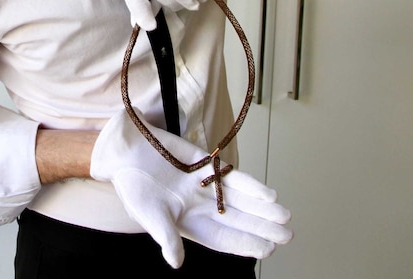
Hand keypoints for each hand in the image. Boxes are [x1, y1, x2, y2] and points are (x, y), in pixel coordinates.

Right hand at [90, 109, 291, 268]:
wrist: (124, 150)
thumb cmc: (132, 186)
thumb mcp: (147, 214)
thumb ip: (165, 236)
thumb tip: (177, 262)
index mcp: (188, 222)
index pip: (222, 238)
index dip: (244, 244)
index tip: (267, 250)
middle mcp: (201, 205)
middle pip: (238, 219)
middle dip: (262, 228)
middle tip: (287, 235)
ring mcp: (205, 184)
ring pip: (240, 199)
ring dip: (262, 208)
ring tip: (284, 216)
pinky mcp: (205, 164)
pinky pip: (231, 176)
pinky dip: (250, 185)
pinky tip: (267, 194)